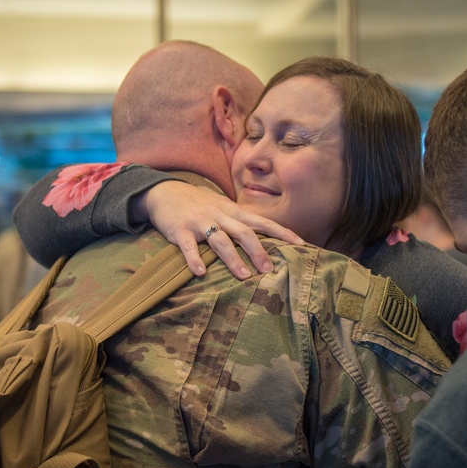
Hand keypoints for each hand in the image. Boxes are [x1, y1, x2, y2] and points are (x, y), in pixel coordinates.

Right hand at [133, 182, 304, 277]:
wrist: (166, 191)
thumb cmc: (201, 204)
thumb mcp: (224, 208)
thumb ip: (243, 222)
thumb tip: (269, 236)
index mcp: (234, 212)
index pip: (263, 222)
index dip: (282, 233)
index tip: (301, 245)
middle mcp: (220, 216)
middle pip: (244, 233)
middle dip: (258, 251)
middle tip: (269, 270)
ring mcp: (200, 223)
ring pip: (220, 240)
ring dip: (233, 259)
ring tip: (244, 276)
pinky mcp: (180, 230)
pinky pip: (188, 246)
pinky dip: (194, 259)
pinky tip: (200, 273)